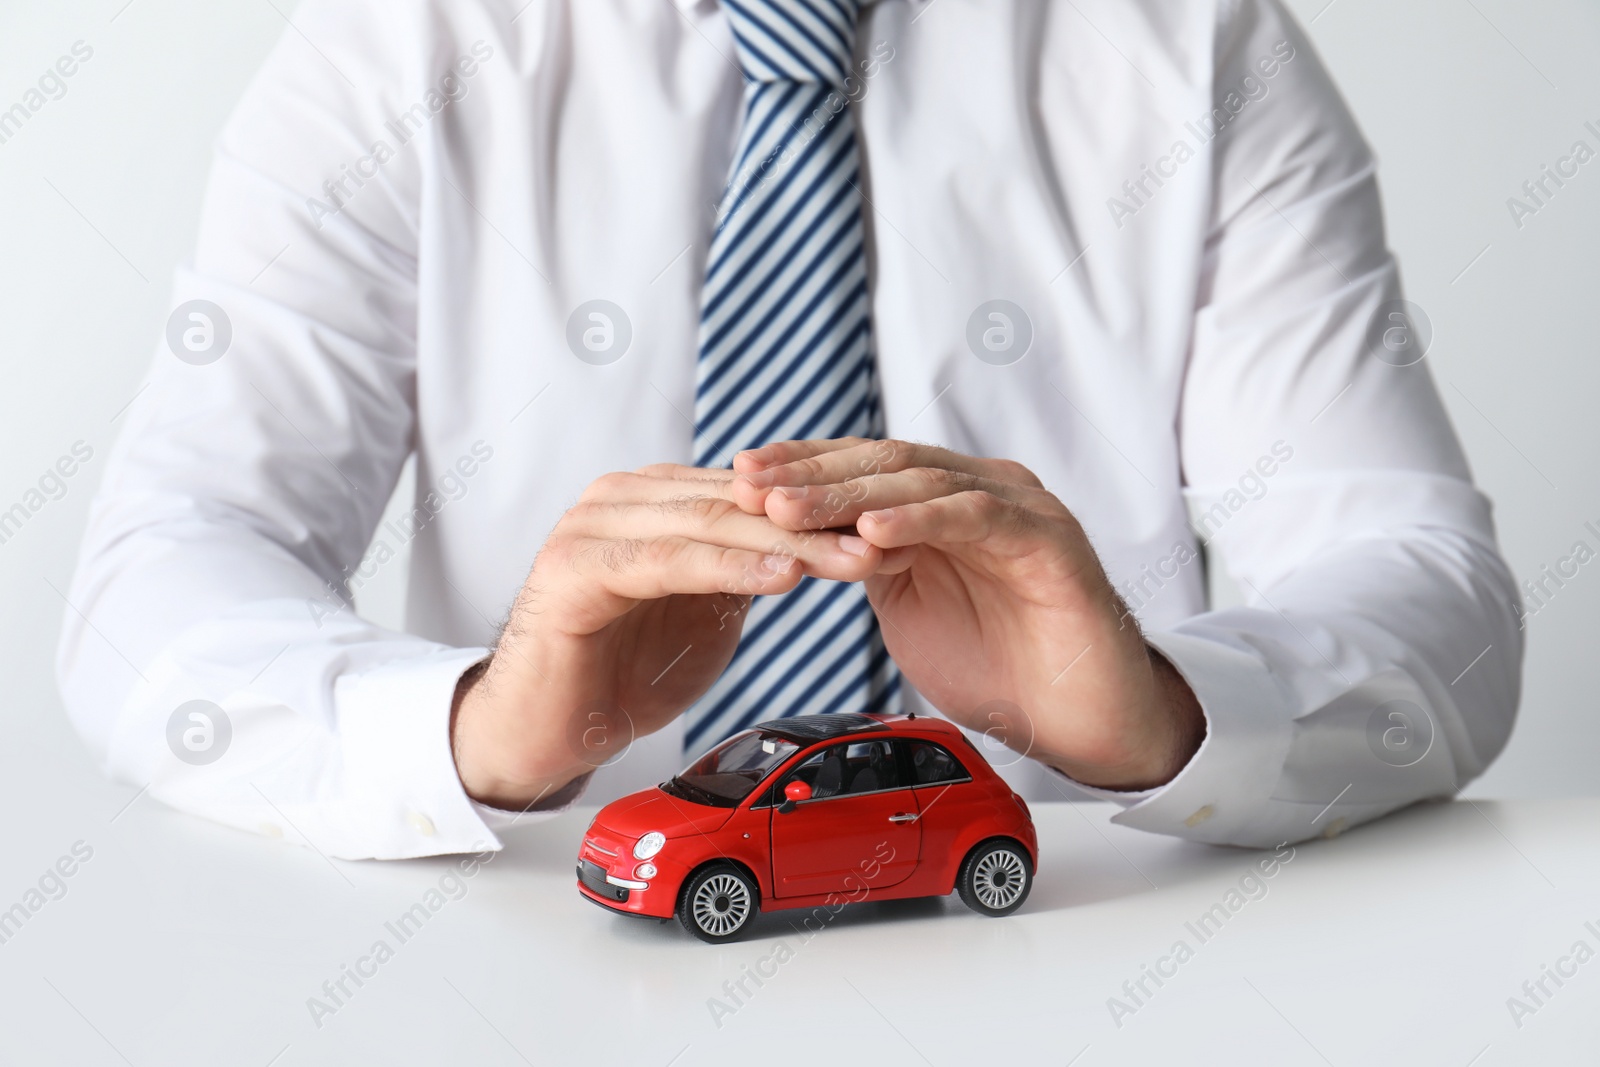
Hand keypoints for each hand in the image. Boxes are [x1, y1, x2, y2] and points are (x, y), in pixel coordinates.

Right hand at [451, 464, 881, 808]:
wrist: (543, 729)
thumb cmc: (621, 672)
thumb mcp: (704, 612)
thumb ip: (746, 570)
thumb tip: (817, 544)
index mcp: (652, 499)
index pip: (751, 495)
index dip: (821, 512)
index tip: (889, 530)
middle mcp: (620, 499)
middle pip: (737, 503)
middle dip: (816, 525)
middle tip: (884, 542)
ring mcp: (592, 526)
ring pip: (708, 524)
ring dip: (786, 543)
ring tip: (849, 559)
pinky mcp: (574, 568)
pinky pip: (666, 561)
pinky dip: (728, 568)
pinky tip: (781, 578)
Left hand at [731, 438, 1204, 790]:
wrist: (1080, 719)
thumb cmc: (999, 666)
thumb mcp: (907, 604)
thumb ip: (864, 562)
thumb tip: (798, 534)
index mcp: (944, 501)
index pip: (863, 466)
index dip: (800, 467)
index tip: (737, 476)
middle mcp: (980, 490)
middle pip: (884, 463)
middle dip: (809, 474)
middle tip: (747, 484)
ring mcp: (1017, 507)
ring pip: (920, 482)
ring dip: (848, 495)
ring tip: (789, 508)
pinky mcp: (1046, 538)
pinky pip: (973, 517)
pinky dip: (919, 521)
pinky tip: (870, 533)